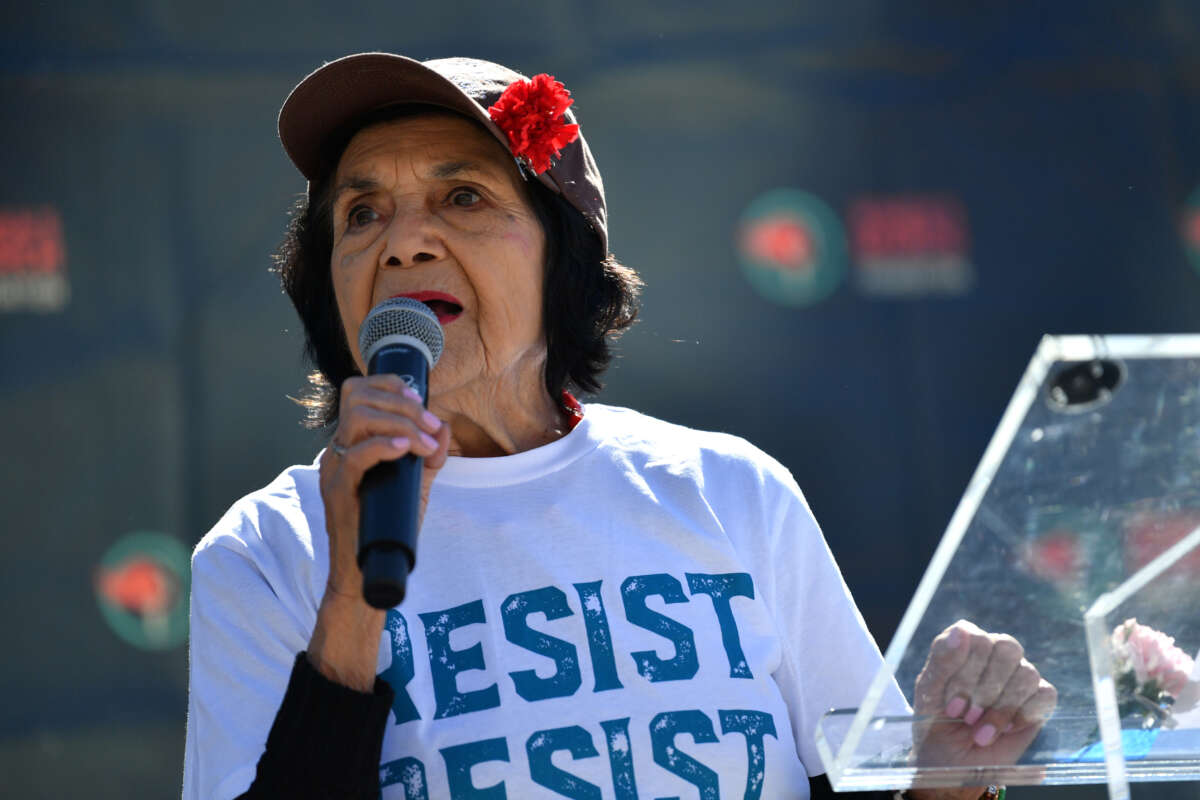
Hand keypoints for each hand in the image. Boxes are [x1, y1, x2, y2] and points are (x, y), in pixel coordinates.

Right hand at [319, 374, 450, 599]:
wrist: (365, 571)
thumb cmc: (386, 528)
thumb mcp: (414, 485)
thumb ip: (427, 457)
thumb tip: (443, 428)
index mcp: (351, 443)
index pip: (359, 391)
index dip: (391, 386)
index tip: (421, 403)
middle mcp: (338, 450)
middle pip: (359, 397)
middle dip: (403, 404)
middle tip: (431, 426)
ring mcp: (335, 468)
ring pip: (358, 418)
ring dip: (400, 422)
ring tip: (424, 441)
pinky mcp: (338, 491)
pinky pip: (356, 455)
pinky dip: (385, 445)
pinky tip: (407, 449)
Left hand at [910, 620, 1056, 782]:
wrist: (952, 761)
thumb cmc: (936, 721)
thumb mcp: (928, 693)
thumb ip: (941, 660)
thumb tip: (961, 632)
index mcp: (964, 644)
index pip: (978, 638)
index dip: (967, 674)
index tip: (952, 706)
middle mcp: (994, 653)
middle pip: (1008, 648)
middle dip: (986, 690)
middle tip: (967, 718)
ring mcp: (1017, 675)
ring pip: (1027, 673)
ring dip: (1002, 708)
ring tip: (980, 733)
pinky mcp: (1037, 699)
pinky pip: (1045, 694)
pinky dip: (1023, 715)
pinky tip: (1005, 729)